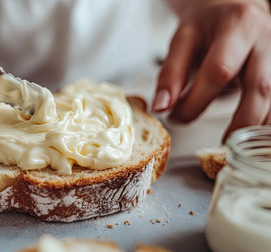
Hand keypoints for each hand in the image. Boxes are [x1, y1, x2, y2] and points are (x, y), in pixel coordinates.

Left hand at [153, 0, 270, 141]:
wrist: (234, 6)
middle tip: (221, 145)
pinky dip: (265, 122)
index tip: (176, 117)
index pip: (218, 71)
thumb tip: (161, 108)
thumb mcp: (183, 40)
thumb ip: (171, 73)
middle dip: (241, 122)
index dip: (196, 101)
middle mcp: (266, 40)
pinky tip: (252, 137)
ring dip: (259, 127)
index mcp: (237, 27)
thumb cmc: (207, 25)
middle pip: (260, 88)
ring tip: (237, 147)